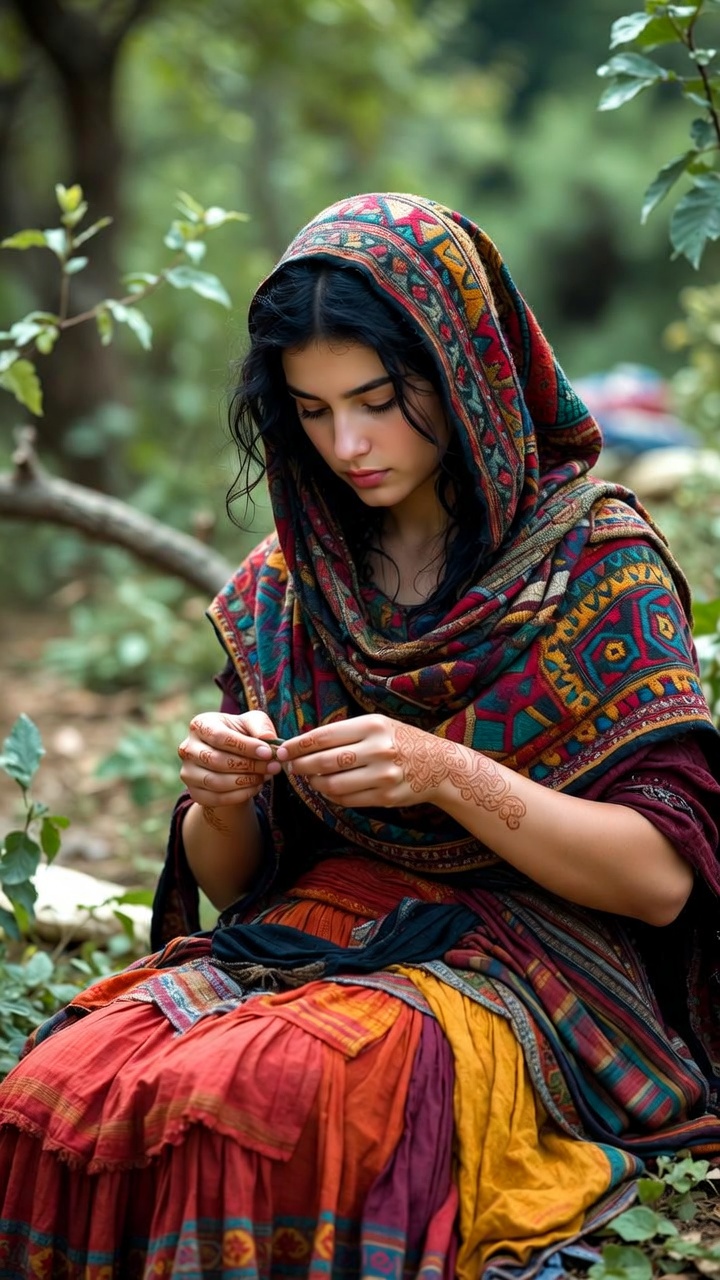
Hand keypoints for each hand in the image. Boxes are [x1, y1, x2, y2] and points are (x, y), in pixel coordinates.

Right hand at [178, 710, 281, 807]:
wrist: (232, 758)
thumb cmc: (242, 734)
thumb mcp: (252, 723)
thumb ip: (261, 726)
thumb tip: (268, 738)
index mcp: (200, 725)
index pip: (220, 737)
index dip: (245, 746)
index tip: (268, 752)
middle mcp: (188, 748)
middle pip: (216, 761)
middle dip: (249, 765)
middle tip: (273, 767)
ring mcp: (188, 772)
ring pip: (215, 782)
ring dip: (245, 782)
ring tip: (265, 776)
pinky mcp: (194, 792)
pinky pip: (215, 799)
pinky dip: (239, 796)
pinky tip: (255, 787)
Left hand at [277, 714, 444, 807]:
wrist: (439, 765)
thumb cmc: (400, 741)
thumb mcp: (377, 725)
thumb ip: (344, 733)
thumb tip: (303, 744)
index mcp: (371, 726)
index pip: (323, 736)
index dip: (297, 745)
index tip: (282, 750)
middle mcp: (377, 749)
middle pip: (324, 761)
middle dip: (301, 766)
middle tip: (291, 767)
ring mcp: (383, 775)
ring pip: (332, 784)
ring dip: (315, 784)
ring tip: (311, 779)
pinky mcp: (386, 797)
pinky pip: (347, 800)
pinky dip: (331, 796)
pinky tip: (328, 789)